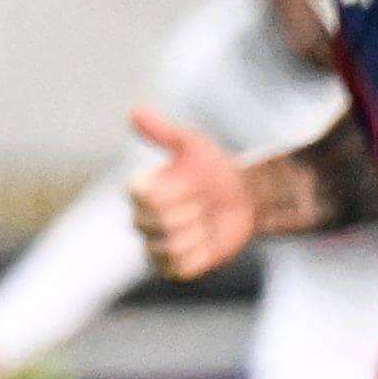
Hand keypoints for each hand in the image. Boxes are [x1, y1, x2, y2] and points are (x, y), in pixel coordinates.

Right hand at [127, 105, 252, 280]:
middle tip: (204, 202)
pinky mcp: (173, 267)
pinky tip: (207, 240)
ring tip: (206, 222)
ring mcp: (155, 245)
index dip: (173, 191)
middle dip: (191, 210)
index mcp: (141, 190)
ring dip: (198, 232)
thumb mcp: (192, 146)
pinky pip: (181, 267)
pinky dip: (200, 254)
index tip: (193, 182)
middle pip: (157, 222)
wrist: (243, 197)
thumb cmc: (213, 169)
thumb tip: (135, 111)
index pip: (141, 196)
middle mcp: (141, 218)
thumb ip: (163, 132)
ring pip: (169, 246)